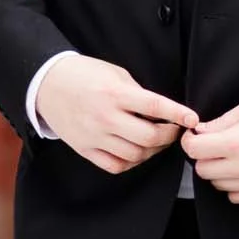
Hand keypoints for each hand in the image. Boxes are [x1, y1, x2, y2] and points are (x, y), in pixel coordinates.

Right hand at [36, 55, 196, 174]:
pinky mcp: (85, 149)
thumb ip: (138, 92)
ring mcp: (94, 136)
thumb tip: (162, 111)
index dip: (178, 114)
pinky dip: (131, 162)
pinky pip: (115, 166)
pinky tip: (136, 151)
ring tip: (156, 140)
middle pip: (149, 138)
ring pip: (135, 155)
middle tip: (174, 130)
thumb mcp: (115, 73)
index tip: (192, 119)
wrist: (46, 84)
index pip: (155, 106)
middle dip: (169, 136)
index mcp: (115, 94)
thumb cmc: (83, 74)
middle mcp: (105, 117)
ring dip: (152, 151)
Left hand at [181, 101, 238, 204]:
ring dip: (219, 172)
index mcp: (236, 142)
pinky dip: (233, 185)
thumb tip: (200, 131)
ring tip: (232, 158)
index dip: (189, 141)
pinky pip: (233, 196)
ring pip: (216, 184)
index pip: (195, 149)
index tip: (194, 138)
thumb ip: (221, 122)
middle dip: (204, 157)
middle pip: (202, 169)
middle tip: (215, 147)